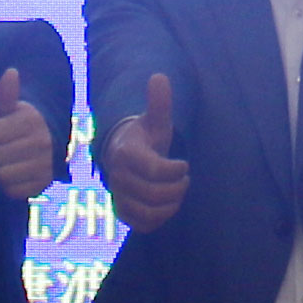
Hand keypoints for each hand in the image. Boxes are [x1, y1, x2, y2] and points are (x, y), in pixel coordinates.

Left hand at [0, 65, 57, 200]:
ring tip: (3, 162)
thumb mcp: (6, 109)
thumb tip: (11, 72)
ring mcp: (45, 165)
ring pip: (2, 175)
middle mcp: (44, 142)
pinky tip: (12, 175)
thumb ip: (6, 93)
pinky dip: (6, 185)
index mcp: (33, 120)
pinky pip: (12, 191)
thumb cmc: (13, 125)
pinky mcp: (42, 185)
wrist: (38, 148)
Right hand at [103, 71, 189, 232]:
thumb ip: (159, 103)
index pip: (154, 169)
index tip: (184, 164)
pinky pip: (143, 225)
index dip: (175, 170)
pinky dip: (160, 219)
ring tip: (178, 192)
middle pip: (154, 193)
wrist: (125, 157)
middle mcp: (117, 176)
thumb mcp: (154, 120)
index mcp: (126, 152)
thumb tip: (159, 77)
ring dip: (171, 205)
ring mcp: (118, 196)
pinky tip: (168, 205)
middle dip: (177, 187)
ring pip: (148, 212)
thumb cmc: (146, 138)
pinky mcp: (123, 213)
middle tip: (185, 178)